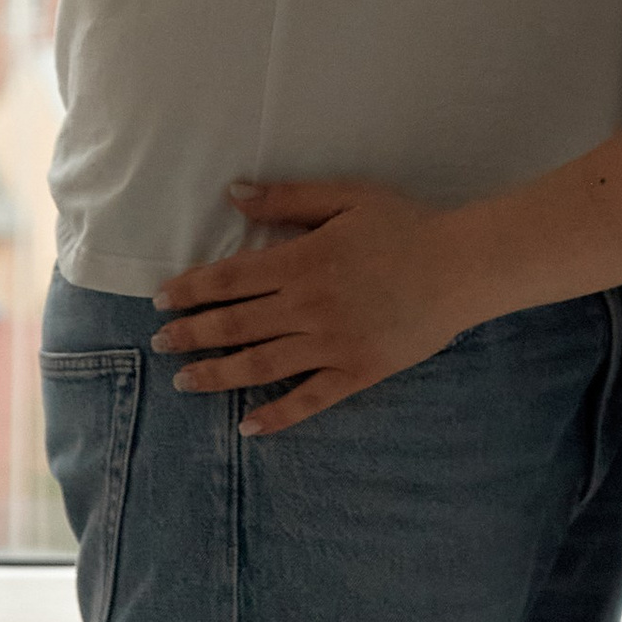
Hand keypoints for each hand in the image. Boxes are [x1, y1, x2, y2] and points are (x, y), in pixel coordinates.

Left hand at [153, 182, 483, 435]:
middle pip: (236, 325)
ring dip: (218, 376)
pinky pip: (310, 400)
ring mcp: (332, 345)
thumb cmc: (404, 225)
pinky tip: (248, 427)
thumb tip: (233, 194)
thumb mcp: (345, 196)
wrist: (462, 267)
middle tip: (160, 343)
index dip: (191, 290)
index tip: (161, 300)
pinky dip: (277, 416)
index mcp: (302, 262)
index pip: (230, 279)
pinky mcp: (357, 372)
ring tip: (185, 383)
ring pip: (261, 365)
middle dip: (192, 335)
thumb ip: (287, 199)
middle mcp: (308, 308)